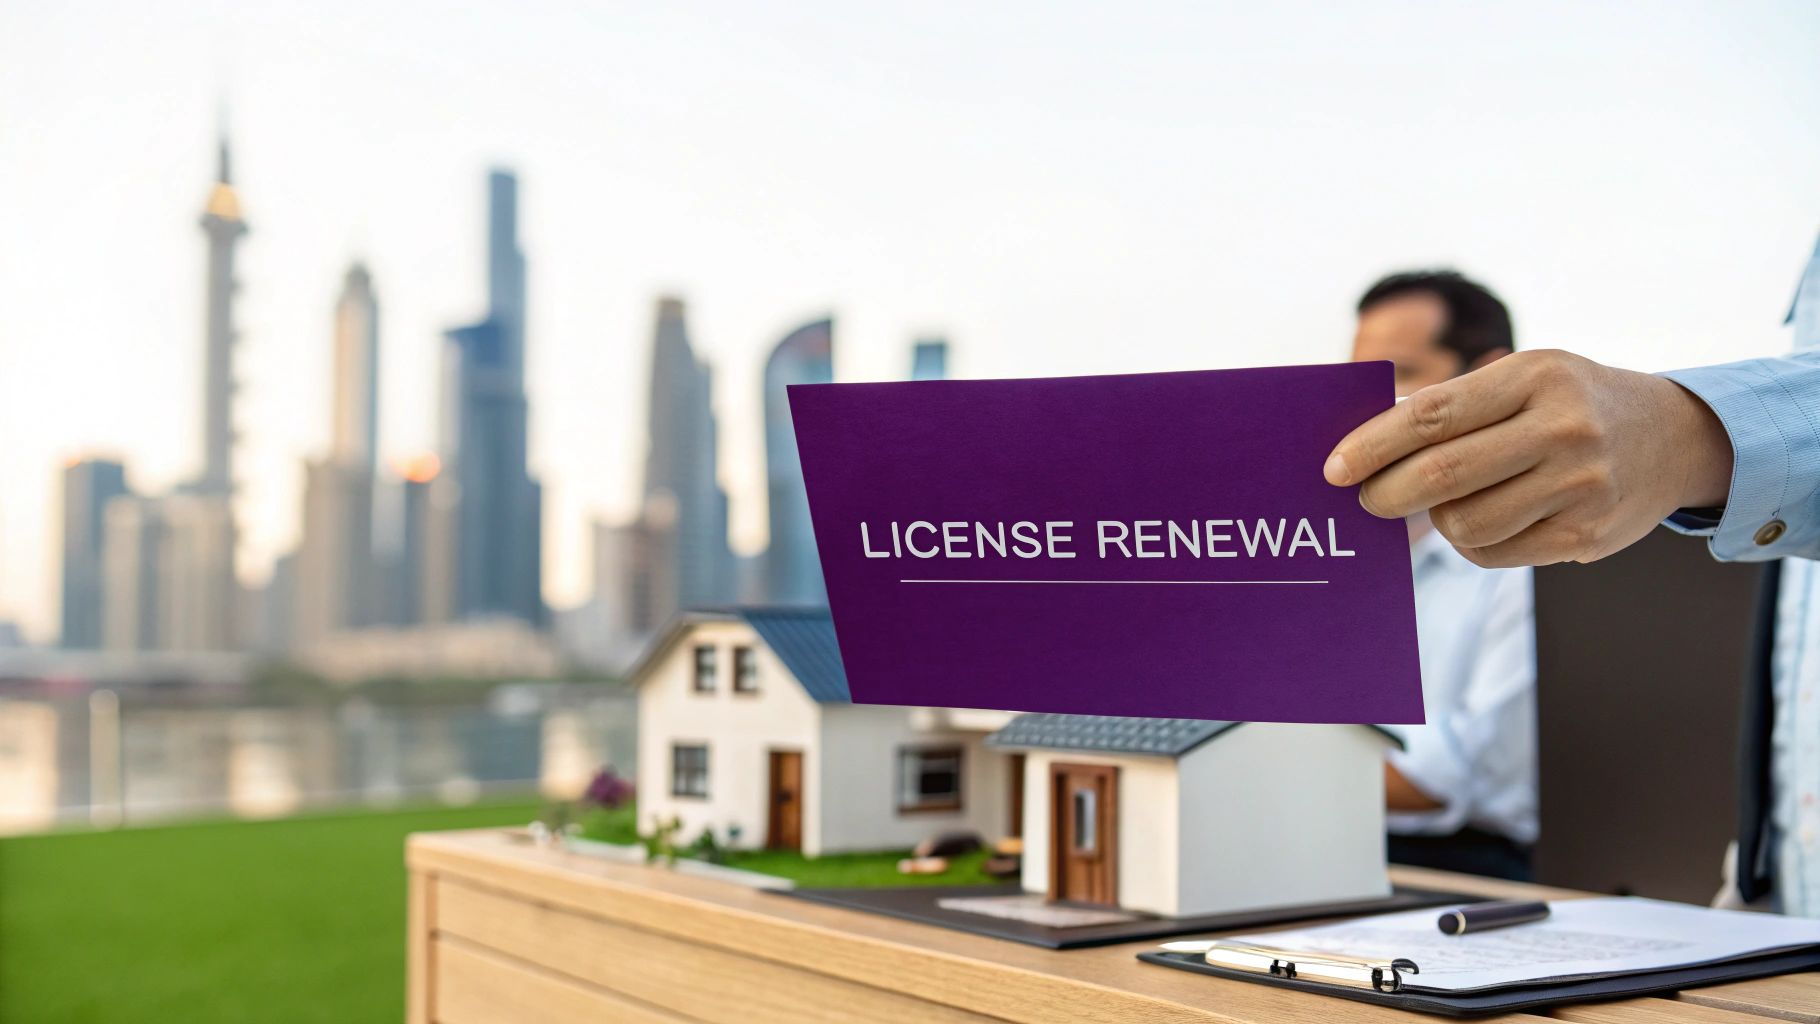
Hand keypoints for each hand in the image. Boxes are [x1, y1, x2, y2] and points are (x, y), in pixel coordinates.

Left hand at [1323, 350, 1733, 566]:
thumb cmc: (1571, 402)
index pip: (1432, 416)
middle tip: (1366, 500)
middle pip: (1442, 475)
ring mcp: (1579, 485)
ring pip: (1464, 523)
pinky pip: (1494, 551)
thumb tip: (1364, 444)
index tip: (1333, 468)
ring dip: (1438, 519)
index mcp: (1535, 377)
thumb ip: (1454, 405)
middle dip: (1386, 493)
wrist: (1673, 437)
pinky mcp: (1586, 534)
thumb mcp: (1525, 377)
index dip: (1372, 445)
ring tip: (1447, 501)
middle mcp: (1562, 428)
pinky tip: (1486, 519)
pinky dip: (1473, 541)